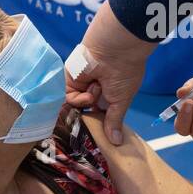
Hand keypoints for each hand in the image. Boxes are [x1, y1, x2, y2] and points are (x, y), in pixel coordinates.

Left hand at [65, 2, 155, 145]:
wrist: (114, 50)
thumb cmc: (124, 74)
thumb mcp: (121, 101)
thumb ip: (114, 121)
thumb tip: (117, 143)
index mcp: (107, 96)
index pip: (98, 115)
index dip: (97, 125)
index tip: (96, 138)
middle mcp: (93, 91)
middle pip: (84, 113)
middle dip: (87, 118)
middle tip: (90, 124)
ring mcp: (79, 86)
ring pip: (76, 107)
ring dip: (88, 101)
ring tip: (100, 89)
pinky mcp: (68, 80)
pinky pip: (69, 97)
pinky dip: (80, 97)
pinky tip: (91, 89)